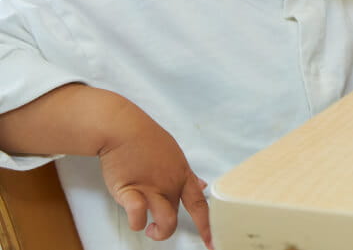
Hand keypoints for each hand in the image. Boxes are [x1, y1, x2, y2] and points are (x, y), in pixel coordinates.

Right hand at [98, 108, 211, 247]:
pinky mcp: (129, 191)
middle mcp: (170, 184)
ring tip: (149, 227)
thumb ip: (186, 174)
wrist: (123, 129)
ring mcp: (151, 188)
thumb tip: (201, 185)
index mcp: (182, 175)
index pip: (201, 205)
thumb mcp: (174, 155)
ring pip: (166, 222)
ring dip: (158, 232)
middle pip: (179, 217)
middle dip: (167, 230)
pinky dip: (136, 222)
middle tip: (157, 229)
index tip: (213, 242)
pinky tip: (134, 217)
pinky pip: (138, 215)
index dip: (208, 226)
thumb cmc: (146, 140)